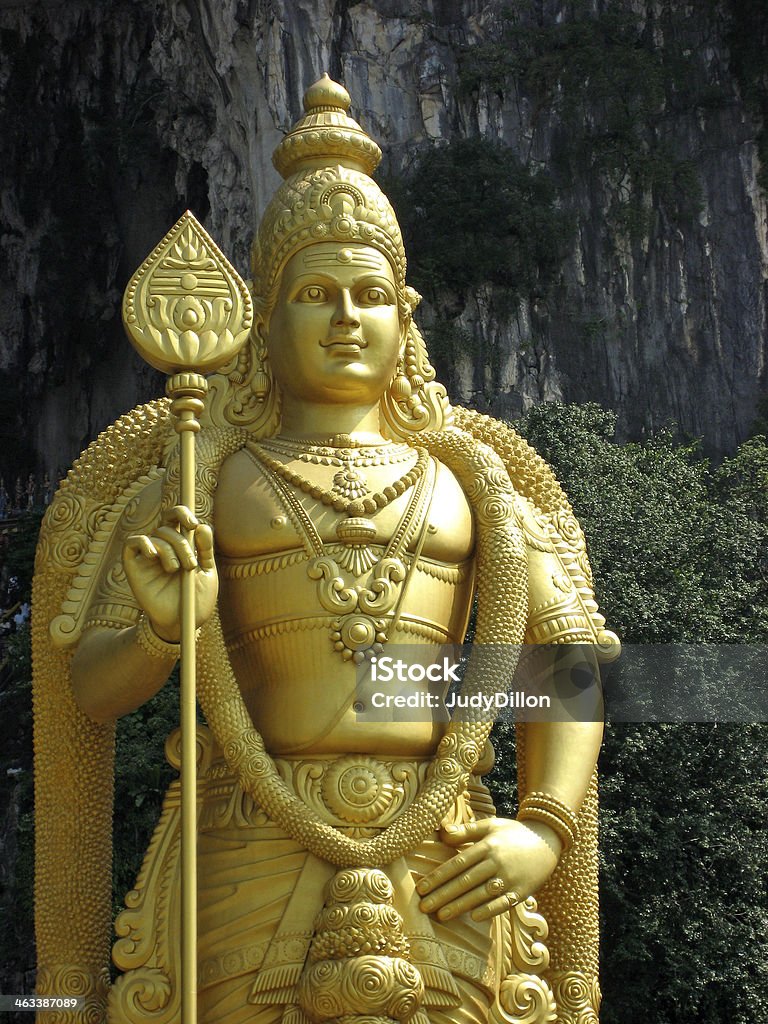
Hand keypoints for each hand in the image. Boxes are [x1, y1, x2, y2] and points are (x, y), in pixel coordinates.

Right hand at [123, 505, 217, 641]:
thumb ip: (205, 549)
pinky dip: (143, 544)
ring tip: (178, 570)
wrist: (183, 623)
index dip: (182, 513)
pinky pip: (132, 543)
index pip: (176, 517)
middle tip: (191, 564)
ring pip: (155, 536)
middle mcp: (163, 547)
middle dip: (182, 542)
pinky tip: (154, 556)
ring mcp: (148, 557)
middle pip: (167, 525)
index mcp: (181, 544)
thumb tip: (202, 526)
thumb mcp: (207, 572)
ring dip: (170, 550)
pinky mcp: (134, 567)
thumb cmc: (196, 599)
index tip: (193, 524)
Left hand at [416, 816, 561, 922]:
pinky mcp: (522, 891)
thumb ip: (467, 830)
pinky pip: (503, 903)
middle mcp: (496, 862)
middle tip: (423, 907)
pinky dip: (489, 910)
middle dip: (443, 895)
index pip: (457, 863)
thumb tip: (443, 833)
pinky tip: (473, 917)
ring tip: (441, 915)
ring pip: (480, 894)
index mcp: (487, 845)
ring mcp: (510, 878)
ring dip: (460, 906)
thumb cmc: (514, 833)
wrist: (548, 841)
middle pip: (465, 881)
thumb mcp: (491, 825)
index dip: (438, 876)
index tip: (421, 888)